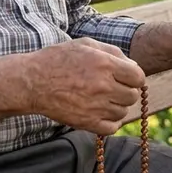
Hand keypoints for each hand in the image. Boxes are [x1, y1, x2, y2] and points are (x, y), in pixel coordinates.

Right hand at [28, 38, 146, 135]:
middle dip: (126, 91)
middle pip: (132, 96)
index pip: (138, 77)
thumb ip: (113, 52)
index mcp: (105, 64)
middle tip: (113, 87)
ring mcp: (95, 106)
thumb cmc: (59, 59)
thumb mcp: (86, 44)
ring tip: (103, 99)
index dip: (134, 77)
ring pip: (123, 112)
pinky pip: (112, 127)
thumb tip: (133, 66)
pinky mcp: (86, 122)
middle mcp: (103, 86)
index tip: (126, 77)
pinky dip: (111, 122)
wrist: (32, 82)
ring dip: (117, 106)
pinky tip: (102, 112)